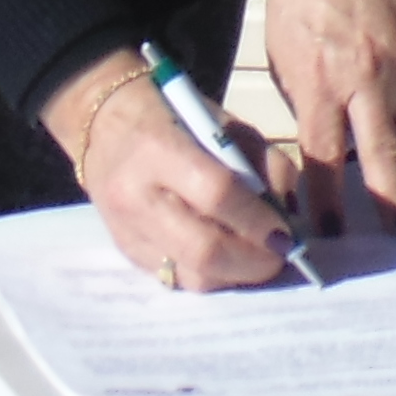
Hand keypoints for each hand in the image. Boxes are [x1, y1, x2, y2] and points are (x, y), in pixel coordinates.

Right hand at [46, 51, 298, 292]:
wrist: (104, 124)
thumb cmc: (175, 116)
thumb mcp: (224, 123)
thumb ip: (262, 164)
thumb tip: (290, 215)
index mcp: (158, 149)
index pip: (217, 194)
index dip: (259, 219)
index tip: (287, 232)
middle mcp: (135, 195)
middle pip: (203, 248)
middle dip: (254, 261)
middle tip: (281, 254)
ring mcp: (127, 230)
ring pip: (192, 275)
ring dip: (237, 275)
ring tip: (259, 259)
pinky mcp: (126, 252)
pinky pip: (179, 280)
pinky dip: (214, 276)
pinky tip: (231, 261)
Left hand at [261, 0, 395, 235]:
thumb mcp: (286, 57)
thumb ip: (309, 105)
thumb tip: (328, 149)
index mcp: (321, 81)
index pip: (324, 160)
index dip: (327, 203)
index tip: (329, 234)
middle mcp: (368, 79)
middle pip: (385, 160)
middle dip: (392, 204)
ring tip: (390, 161)